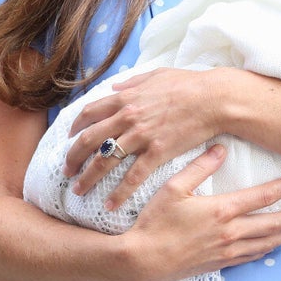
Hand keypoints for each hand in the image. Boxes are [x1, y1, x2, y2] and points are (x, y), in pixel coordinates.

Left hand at [64, 67, 222, 199]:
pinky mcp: (158, 152)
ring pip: (105, 161)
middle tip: (66, 171)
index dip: (74, 128)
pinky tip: (110, 205)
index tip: (69, 139)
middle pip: (89, 140)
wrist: (214, 98)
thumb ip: (132, 82)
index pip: (89, 114)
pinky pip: (133, 176)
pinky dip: (119, 192)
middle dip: (73, 157)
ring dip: (88, 178)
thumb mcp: (156, 75)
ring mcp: (141, 136)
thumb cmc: (188, 84)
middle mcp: (127, 117)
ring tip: (78, 191)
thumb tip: (115, 88)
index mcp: (125, 98)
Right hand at [122, 143, 280, 280]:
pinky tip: (274, 245)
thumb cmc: (154, 222)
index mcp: (222, 210)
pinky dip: (268, 249)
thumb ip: (200, 167)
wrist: (141, 260)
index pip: (264, 196)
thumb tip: (221, 148)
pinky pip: (252, 256)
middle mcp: (230, 232)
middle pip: (274, 223)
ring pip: (267, 243)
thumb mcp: (173, 188)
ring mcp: (227, 251)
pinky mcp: (219, 264)